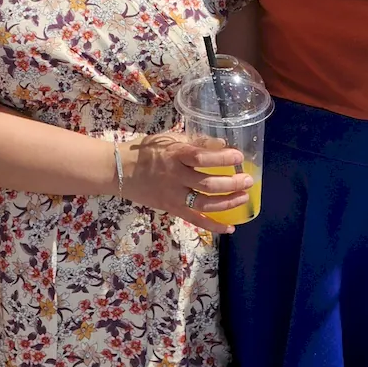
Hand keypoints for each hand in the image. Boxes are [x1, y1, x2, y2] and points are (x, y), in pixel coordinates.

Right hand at [122, 133, 253, 232]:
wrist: (119, 170)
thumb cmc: (146, 151)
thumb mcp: (168, 139)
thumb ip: (194, 141)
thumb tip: (222, 144)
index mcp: (174, 155)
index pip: (201, 157)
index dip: (221, 157)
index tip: (238, 156)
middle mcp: (175, 176)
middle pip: (207, 183)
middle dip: (231, 183)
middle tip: (247, 180)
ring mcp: (173, 195)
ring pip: (204, 203)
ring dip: (227, 202)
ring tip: (243, 197)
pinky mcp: (171, 208)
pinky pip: (195, 220)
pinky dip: (213, 225)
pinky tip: (230, 227)